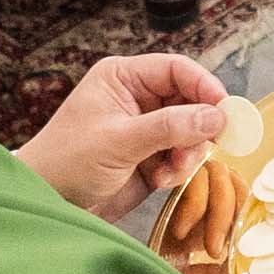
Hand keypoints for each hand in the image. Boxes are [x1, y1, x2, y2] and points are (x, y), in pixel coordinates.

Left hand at [22, 50, 230, 220]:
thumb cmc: (67, 163)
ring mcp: (145, 128)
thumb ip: (169, 127)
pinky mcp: (150, 156)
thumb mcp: (119, 141)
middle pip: (190, 100)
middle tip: (202, 148)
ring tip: (169, 171)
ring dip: (187, 153)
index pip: (176, 69)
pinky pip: (182, 156)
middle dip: (197, 127)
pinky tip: (159, 179)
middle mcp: (137, 98)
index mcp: (123, 78)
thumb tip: (216, 117)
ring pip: (191, 131)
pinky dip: (178, 169)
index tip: (225, 111)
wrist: (47, 204)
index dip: (204, 86)